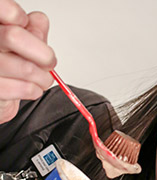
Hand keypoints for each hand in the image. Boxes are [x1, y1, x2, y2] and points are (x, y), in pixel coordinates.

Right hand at [0, 0, 55, 123]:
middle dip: (43, 53)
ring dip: (44, 77)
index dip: (21, 19)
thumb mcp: (21, 42)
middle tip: (50, 62)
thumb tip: (39, 21)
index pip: (6, 11)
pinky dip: (36, 90)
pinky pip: (24, 88)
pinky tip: (33, 88)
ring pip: (26, 68)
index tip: (27, 28)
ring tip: (43, 79)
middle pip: (14, 37)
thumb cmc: (8, 64)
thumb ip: (31, 30)